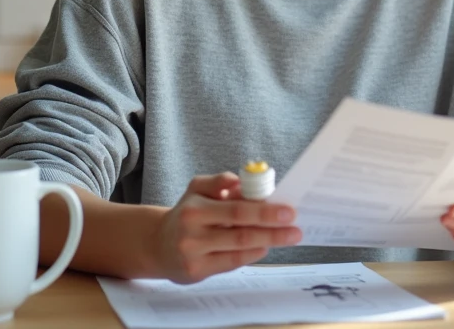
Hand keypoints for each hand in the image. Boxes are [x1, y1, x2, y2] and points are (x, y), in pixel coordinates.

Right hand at [150, 172, 301, 283]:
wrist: (158, 245)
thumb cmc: (186, 213)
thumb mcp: (196, 189)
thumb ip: (219, 182)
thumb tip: (245, 181)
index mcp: (194, 208)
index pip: (235, 209)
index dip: (263, 211)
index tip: (288, 209)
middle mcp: (192, 233)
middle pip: (241, 232)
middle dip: (272, 229)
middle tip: (295, 226)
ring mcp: (194, 255)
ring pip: (239, 248)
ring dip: (267, 242)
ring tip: (288, 236)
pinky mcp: (196, 272)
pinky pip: (231, 262)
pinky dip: (252, 254)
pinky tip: (265, 247)